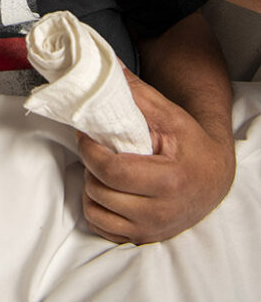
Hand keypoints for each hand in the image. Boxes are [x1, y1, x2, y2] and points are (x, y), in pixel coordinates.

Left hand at [78, 67, 235, 243]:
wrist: (215, 176)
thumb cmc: (190, 143)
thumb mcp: (169, 114)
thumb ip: (135, 92)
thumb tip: (105, 63)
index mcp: (169, 180)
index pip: (111, 171)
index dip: (90, 150)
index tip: (86, 135)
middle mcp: (161, 212)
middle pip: (100, 192)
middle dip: (90, 167)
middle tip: (95, 150)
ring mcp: (153, 230)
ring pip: (96, 212)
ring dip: (92, 188)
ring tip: (103, 170)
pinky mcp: (145, 238)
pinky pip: (103, 229)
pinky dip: (98, 209)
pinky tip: (108, 190)